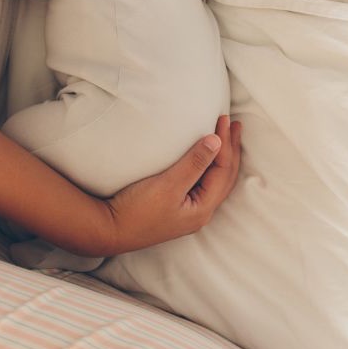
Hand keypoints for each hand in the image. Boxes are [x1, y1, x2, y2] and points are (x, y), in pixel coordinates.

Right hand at [101, 116, 240, 253]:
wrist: (111, 230)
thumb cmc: (137, 210)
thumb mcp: (167, 184)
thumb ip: (193, 163)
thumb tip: (217, 141)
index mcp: (202, 208)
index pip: (222, 170)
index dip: (226, 143)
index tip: (224, 118)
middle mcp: (201, 212)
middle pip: (225, 177)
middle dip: (232, 150)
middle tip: (237, 125)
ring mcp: (190, 211)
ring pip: (216, 181)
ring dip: (223, 158)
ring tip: (228, 139)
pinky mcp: (178, 208)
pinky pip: (204, 184)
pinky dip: (210, 167)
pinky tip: (207, 160)